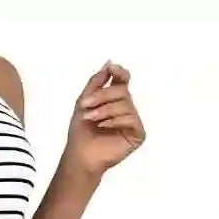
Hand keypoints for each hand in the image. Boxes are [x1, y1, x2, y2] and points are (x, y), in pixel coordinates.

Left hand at [64, 60, 145, 176]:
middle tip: (86, 105)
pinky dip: (115, 121)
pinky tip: (103, 127)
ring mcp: (133, 121)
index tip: (112, 69)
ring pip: (126, 105)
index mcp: (114, 100)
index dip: (120, 73)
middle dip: (102, 96)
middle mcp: (126, 108)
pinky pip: (131, 120)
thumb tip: (109, 63)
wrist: (80, 156)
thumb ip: (96, 82)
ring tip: (91, 119)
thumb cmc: (80, 133)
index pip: (123, 81)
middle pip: (122, 91)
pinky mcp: (138, 134)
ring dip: (105, 110)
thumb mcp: (84, 102)